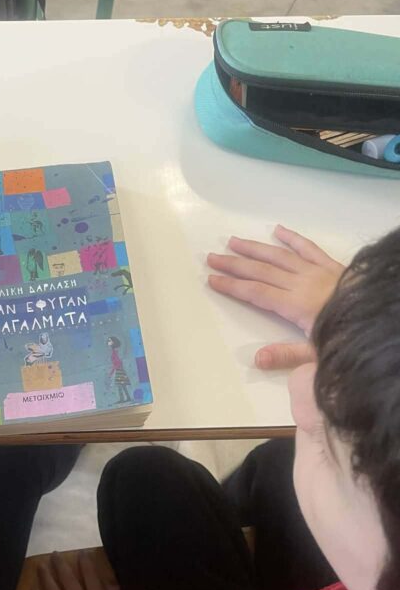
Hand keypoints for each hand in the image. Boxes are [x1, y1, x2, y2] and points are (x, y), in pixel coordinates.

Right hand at [207, 225, 343, 369]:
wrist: (379, 314)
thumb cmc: (349, 336)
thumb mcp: (318, 353)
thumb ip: (287, 355)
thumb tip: (256, 359)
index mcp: (295, 305)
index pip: (256, 292)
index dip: (232, 285)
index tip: (211, 279)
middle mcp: (301, 283)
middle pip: (261, 271)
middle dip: (234, 264)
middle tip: (212, 257)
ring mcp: (316, 271)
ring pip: (279, 256)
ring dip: (255, 248)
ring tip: (234, 241)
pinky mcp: (332, 265)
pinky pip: (308, 248)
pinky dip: (292, 238)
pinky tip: (278, 230)